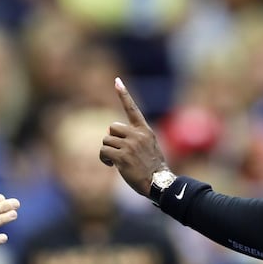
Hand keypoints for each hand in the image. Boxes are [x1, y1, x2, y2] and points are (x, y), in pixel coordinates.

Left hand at [99, 77, 168, 196]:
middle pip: (112, 127)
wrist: (159, 182)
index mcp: (145, 130)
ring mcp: (130, 145)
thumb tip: (110, 132)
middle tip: (118, 151)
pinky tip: (111, 165)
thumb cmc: (153, 167)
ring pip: (106, 140)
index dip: (124, 94)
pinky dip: (104, 158)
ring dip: (107, 150)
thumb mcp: (149, 146)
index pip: (132, 108)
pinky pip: (103, 151)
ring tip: (115, 161)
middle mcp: (137, 135)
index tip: (116, 81)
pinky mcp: (122, 157)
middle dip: (112, 139)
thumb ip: (134, 137)